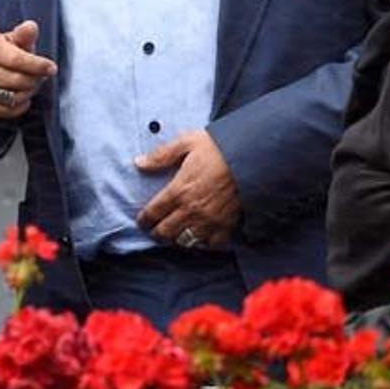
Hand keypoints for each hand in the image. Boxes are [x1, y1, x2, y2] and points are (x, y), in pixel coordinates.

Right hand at [0, 20, 56, 120]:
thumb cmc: (2, 53)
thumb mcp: (12, 40)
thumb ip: (23, 35)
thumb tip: (31, 27)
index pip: (16, 59)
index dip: (37, 65)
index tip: (51, 68)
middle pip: (16, 80)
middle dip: (34, 80)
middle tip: (41, 78)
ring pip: (12, 97)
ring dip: (28, 93)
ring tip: (31, 86)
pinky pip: (7, 111)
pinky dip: (20, 106)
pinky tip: (23, 98)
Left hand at [135, 129, 240, 248]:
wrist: (250, 157)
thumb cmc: (218, 148)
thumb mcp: (186, 143)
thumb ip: (160, 155)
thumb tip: (139, 163)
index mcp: (178, 190)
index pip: (153, 213)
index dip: (144, 220)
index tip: (142, 220)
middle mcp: (191, 209)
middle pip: (166, 232)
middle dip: (157, 233)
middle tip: (155, 230)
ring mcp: (209, 220)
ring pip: (185, 241)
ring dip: (177, 239)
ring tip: (175, 234)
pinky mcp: (225, 225)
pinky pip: (210, 245)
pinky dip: (203, 243)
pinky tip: (201, 236)